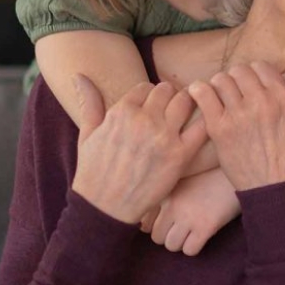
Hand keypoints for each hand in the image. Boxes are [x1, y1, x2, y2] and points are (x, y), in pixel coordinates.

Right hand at [71, 76, 208, 223]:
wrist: (105, 208)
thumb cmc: (94, 172)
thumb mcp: (86, 134)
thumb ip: (90, 102)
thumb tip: (80, 76)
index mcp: (122, 111)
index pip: (146, 87)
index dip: (151, 94)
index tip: (153, 104)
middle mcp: (144, 120)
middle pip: (168, 91)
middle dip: (170, 96)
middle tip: (172, 107)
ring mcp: (164, 137)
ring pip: (186, 102)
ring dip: (187, 104)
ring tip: (186, 113)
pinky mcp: (180, 155)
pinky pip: (201, 128)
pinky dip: (204, 121)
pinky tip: (201, 125)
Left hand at [140, 169, 239, 255]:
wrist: (237, 173)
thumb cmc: (210, 176)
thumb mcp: (183, 179)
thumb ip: (163, 196)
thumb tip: (143, 227)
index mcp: (164, 191)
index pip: (144, 223)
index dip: (157, 226)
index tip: (169, 223)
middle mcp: (172, 204)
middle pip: (156, 237)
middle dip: (168, 237)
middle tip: (183, 229)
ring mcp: (188, 216)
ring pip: (171, 246)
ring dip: (181, 243)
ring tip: (192, 232)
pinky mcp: (205, 226)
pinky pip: (190, 250)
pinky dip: (195, 247)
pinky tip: (203, 236)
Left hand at [188, 62, 284, 190]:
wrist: (275, 188)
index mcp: (283, 98)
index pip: (261, 66)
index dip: (257, 74)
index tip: (255, 86)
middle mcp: (260, 102)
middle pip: (240, 70)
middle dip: (239, 78)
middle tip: (238, 92)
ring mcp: (237, 115)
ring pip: (221, 79)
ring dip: (220, 85)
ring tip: (222, 97)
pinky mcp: (219, 128)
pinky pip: (203, 95)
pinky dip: (199, 91)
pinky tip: (202, 97)